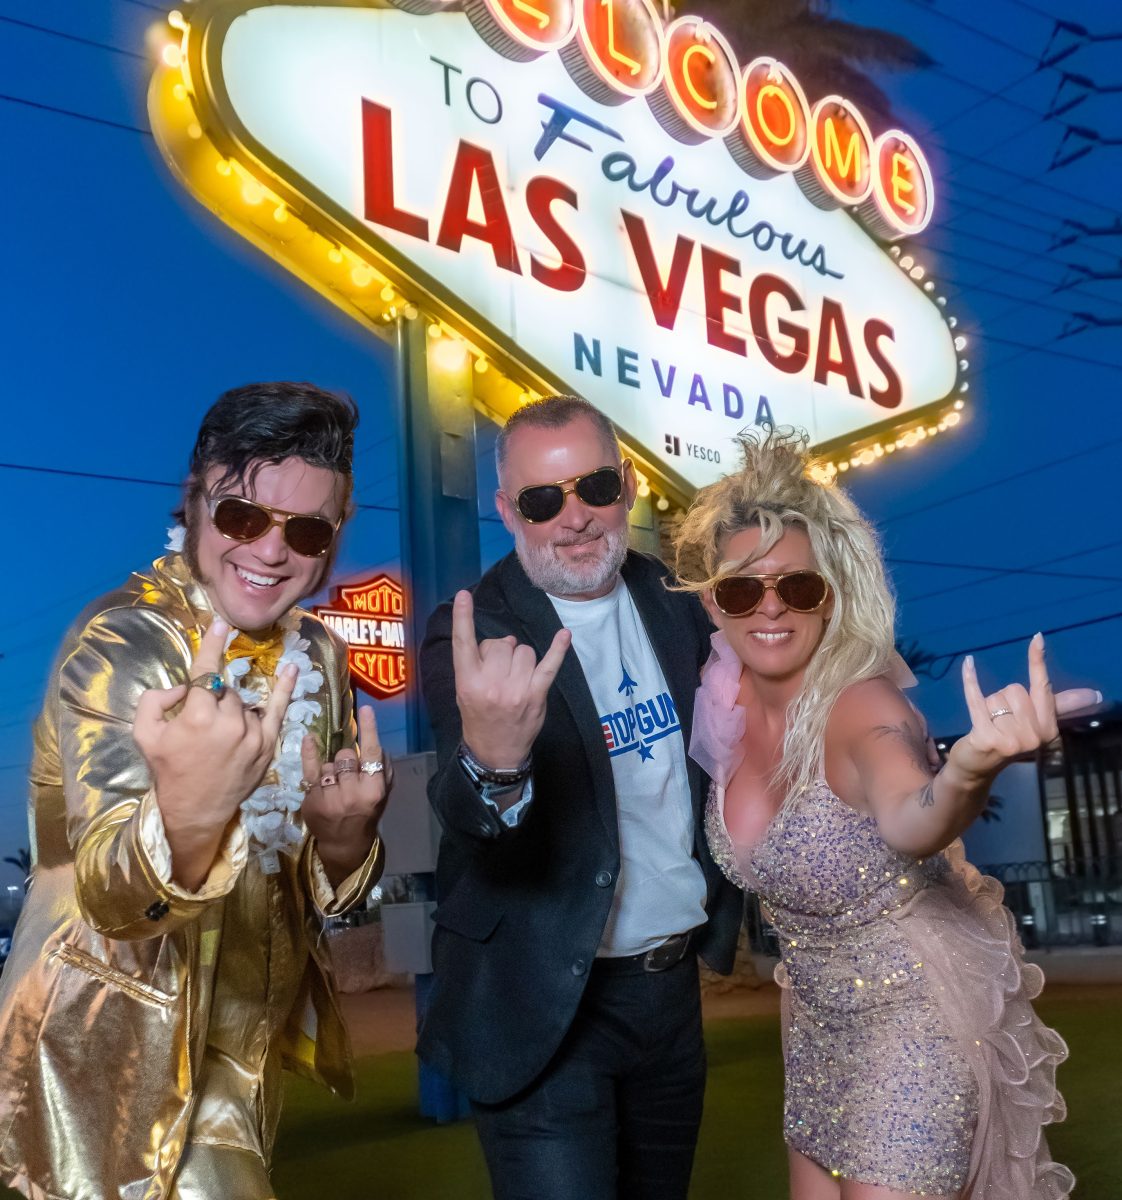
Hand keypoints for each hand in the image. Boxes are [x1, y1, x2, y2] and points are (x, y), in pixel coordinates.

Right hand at [133, 618, 296, 886]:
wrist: (194, 809)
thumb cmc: (168, 769)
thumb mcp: (145, 734)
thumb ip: (155, 700)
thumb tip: (183, 686)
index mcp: (198, 717)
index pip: (206, 672)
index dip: (212, 646)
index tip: (221, 624)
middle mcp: (228, 722)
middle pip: (224, 690)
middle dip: (213, 698)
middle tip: (201, 722)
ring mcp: (251, 734)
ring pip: (242, 703)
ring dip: (231, 710)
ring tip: (217, 736)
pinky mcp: (266, 744)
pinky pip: (277, 711)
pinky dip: (284, 690)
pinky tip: (292, 669)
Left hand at [301, 704, 390, 883]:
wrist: (345, 843)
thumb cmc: (367, 813)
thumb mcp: (383, 793)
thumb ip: (382, 769)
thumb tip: (373, 743)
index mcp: (374, 790)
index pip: (372, 753)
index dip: (369, 729)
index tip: (366, 709)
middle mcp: (352, 793)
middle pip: (346, 756)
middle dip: (347, 760)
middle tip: (349, 774)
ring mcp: (330, 797)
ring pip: (328, 764)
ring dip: (332, 770)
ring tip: (335, 786)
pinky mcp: (312, 800)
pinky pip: (310, 769)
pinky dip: (309, 753)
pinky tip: (309, 739)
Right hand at [451, 589, 570, 768]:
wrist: (495, 752)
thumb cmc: (479, 717)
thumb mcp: (465, 691)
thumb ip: (478, 664)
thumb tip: (505, 640)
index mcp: (468, 681)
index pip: (463, 643)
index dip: (463, 618)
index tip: (464, 596)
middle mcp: (491, 684)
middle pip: (501, 644)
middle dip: (501, 652)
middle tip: (499, 672)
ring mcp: (516, 689)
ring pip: (523, 651)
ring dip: (521, 659)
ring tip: (515, 679)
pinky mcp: (536, 695)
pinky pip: (549, 665)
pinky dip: (558, 649)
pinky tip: (564, 635)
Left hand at [951, 634, 1100, 781]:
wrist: (979, 768)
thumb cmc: (1007, 739)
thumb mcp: (1034, 723)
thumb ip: (1059, 705)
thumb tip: (1093, 694)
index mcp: (1048, 728)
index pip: (1043, 687)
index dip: (1038, 661)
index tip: (1037, 637)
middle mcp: (1034, 734)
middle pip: (1014, 690)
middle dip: (1003, 699)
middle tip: (1000, 720)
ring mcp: (1011, 739)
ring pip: (995, 697)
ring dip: (987, 706)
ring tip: (988, 724)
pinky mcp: (986, 737)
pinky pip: (976, 698)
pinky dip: (971, 680)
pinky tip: (969, 663)